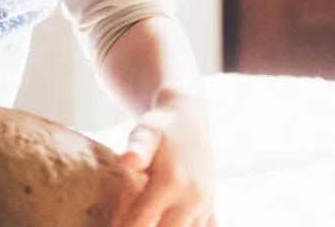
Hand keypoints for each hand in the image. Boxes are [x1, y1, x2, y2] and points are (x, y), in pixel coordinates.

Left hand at [119, 90, 215, 226]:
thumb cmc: (161, 126)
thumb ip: (138, 147)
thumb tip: (126, 160)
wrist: (190, 119)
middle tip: (124, 226)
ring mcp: (204, 206)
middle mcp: (192, 198)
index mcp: (172, 182)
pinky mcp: (210, 209)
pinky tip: (170, 223)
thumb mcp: (147, 130)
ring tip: (143, 223)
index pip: (142, 219)